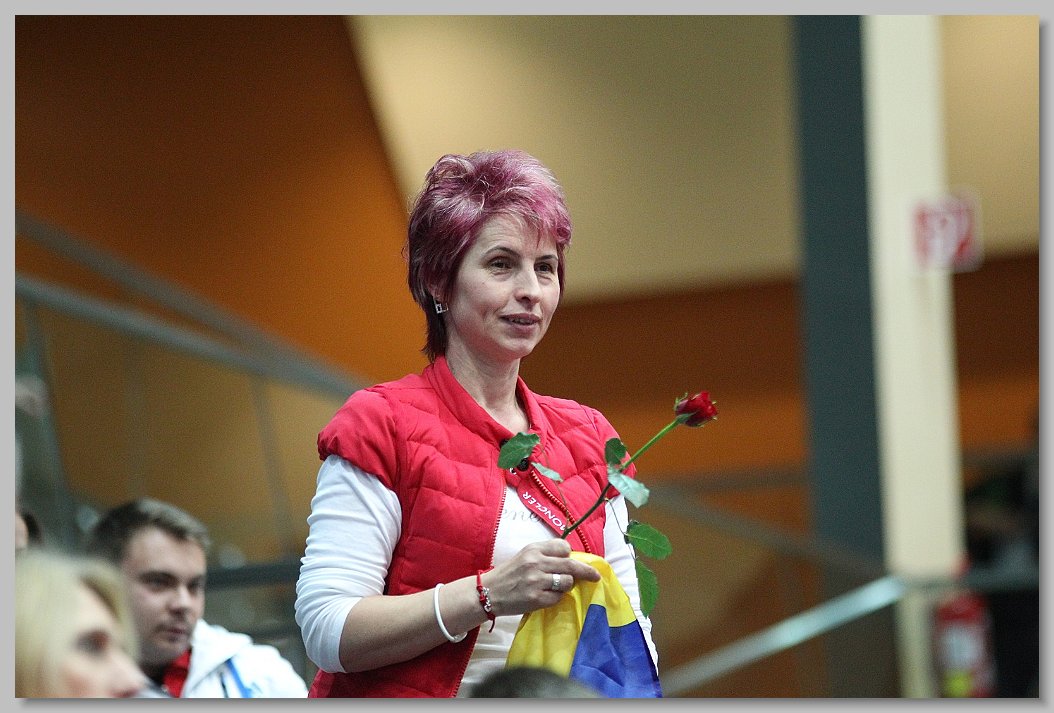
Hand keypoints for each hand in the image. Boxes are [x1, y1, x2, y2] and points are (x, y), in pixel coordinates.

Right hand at [481, 538, 600, 617]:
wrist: (488, 592)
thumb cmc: (510, 574)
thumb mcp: (525, 556)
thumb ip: (545, 555)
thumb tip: (571, 560)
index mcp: (534, 549)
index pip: (563, 547)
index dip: (569, 556)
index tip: (570, 561)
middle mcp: (536, 562)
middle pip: (571, 565)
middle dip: (587, 571)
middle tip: (596, 576)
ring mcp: (536, 581)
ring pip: (567, 582)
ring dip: (566, 586)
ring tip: (555, 587)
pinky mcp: (536, 599)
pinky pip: (558, 598)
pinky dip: (556, 598)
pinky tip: (545, 597)